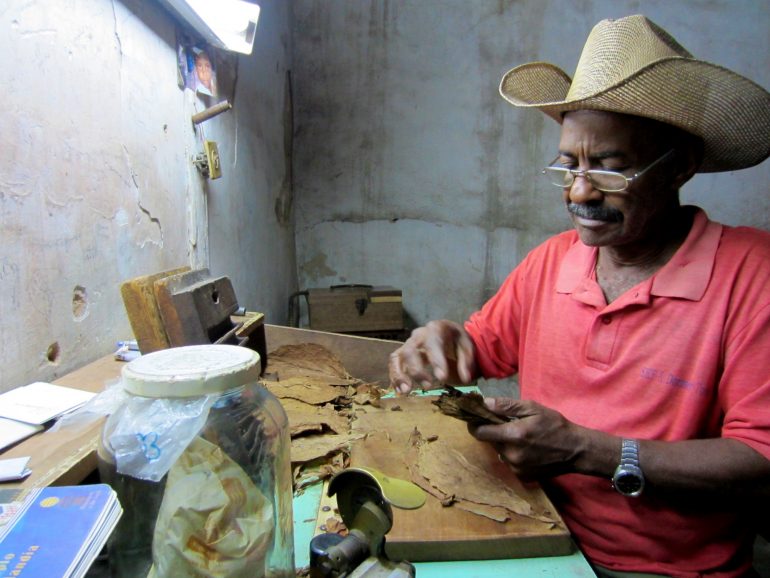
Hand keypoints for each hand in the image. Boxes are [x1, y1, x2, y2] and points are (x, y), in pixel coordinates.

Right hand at [388, 320, 476, 394]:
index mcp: (436, 329)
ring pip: (397, 357)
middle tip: (428, 386)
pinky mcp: (403, 354)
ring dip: (399, 375)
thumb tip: (465, 378)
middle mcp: (418, 335)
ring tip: (406, 391)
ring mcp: (408, 344)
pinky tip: (400, 391)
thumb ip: (466, 361)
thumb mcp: (467, 346)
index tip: (442, 377)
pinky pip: (394, 364)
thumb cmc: (457, 341)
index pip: (433, 342)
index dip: (436, 360)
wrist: (449, 336)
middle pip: (410, 350)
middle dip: (417, 370)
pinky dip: (394, 377)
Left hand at [469, 397, 586, 479]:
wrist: (575, 450)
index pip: (479, 432)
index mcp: (513, 435)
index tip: (477, 417)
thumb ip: (506, 405)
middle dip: (493, 431)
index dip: (474, 424)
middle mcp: (511, 455)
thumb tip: (484, 402)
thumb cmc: (555, 425)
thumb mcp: (533, 408)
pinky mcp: (522, 476)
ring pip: (499, 451)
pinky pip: (508, 461)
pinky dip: (512, 454)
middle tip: (506, 424)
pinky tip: (527, 449)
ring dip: (504, 443)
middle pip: (489, 441)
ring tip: (521, 436)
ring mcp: (516, 468)